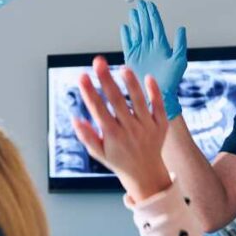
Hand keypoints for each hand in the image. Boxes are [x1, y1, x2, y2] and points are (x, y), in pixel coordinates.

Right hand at [72, 55, 171, 201]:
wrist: (146, 174)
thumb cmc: (118, 160)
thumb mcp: (99, 152)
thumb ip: (87, 136)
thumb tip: (75, 118)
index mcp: (112, 135)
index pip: (98, 110)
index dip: (89, 92)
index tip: (81, 76)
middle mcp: (130, 130)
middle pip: (116, 101)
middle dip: (106, 80)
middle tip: (98, 61)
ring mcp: (147, 127)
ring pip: (139, 101)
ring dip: (131, 84)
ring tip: (123, 68)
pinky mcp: (161, 125)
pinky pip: (159, 106)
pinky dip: (155, 92)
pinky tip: (148, 77)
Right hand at [120, 0, 186, 119]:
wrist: (157, 94)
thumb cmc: (170, 80)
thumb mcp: (179, 61)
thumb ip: (180, 44)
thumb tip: (181, 29)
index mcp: (161, 45)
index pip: (156, 25)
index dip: (152, 14)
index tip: (149, 5)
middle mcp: (150, 46)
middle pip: (146, 26)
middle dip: (143, 14)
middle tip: (140, 4)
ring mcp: (141, 51)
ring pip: (137, 32)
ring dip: (135, 22)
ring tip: (133, 12)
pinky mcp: (132, 57)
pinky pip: (127, 43)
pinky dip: (126, 35)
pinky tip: (125, 28)